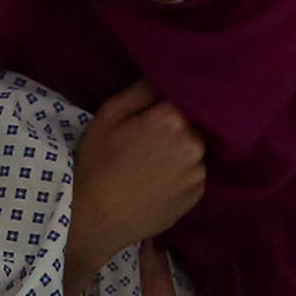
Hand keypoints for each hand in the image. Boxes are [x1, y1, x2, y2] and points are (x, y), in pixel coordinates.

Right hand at [68, 83, 210, 279]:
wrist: (96, 218)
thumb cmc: (97, 163)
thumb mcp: (109, 115)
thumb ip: (141, 91)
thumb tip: (165, 76)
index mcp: (173, 120)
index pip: (187, 95)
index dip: (172, 100)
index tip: (158, 107)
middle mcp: (194, 145)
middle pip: (194, 123)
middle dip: (178, 125)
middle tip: (151, 137)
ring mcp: (198, 173)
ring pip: (196, 148)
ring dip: (182, 149)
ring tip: (153, 162)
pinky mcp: (197, 195)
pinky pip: (194, 173)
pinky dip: (182, 172)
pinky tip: (159, 180)